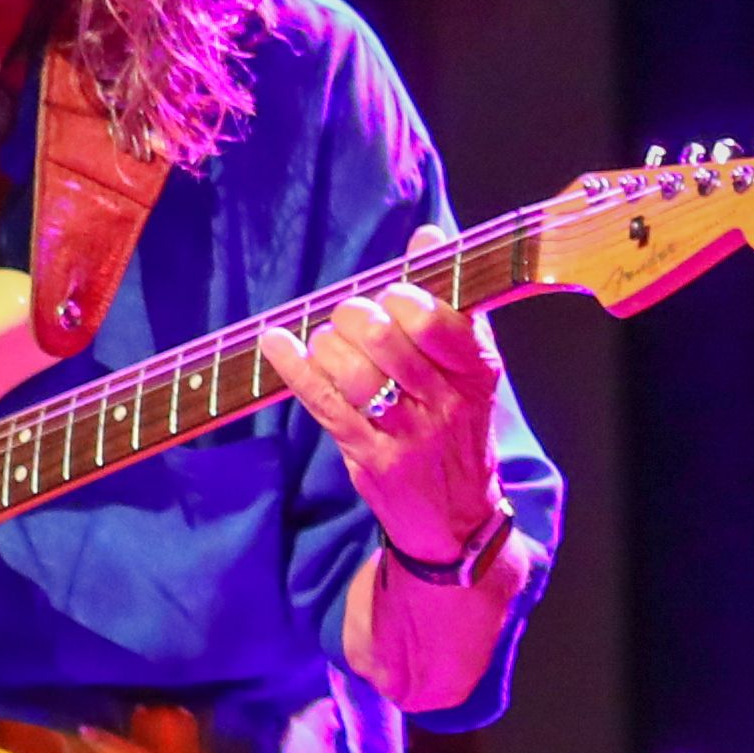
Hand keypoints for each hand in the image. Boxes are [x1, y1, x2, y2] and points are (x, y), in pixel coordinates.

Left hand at [261, 285, 509, 564]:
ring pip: (354, 371)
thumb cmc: (458, 425)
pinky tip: (276, 343)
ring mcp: (408, 435)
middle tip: (351, 316)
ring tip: (329, 343)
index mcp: (477, 370)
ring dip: (328, 344)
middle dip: (357, 315)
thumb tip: (427, 235)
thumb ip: (450, 302)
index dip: (405, 296)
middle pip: (388, 340)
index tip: (391, 294)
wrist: (457, 516)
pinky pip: (323, 403)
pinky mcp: (371, 459)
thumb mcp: (470, 367)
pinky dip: (294, 367)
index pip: (440, 320)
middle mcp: (447, 403)